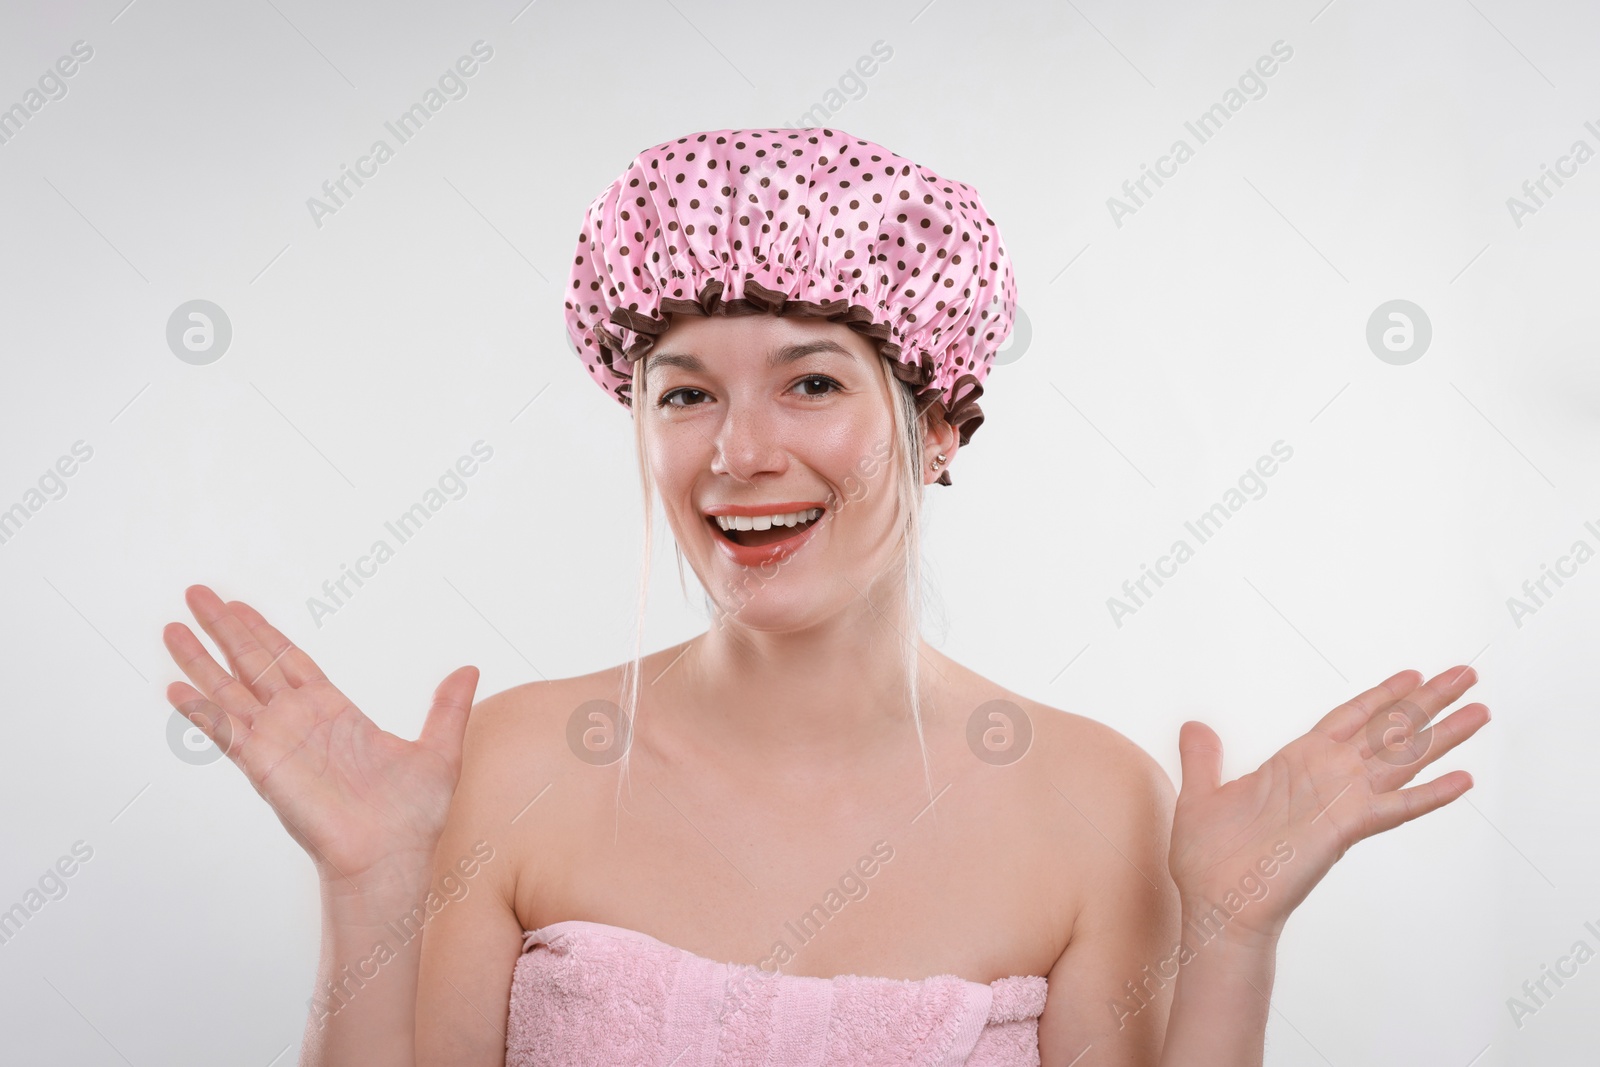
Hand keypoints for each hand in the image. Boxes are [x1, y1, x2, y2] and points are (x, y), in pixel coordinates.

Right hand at [162, 584, 478, 893]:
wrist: (392, 858)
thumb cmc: (413, 817)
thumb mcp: (440, 750)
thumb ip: (447, 708)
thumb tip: (469, 669)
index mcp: (335, 714)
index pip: (291, 661)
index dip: (264, 633)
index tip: (239, 607)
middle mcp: (299, 724)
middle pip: (253, 663)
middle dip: (225, 629)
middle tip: (197, 594)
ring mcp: (278, 744)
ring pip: (230, 690)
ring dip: (200, 659)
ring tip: (171, 628)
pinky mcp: (265, 767)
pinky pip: (226, 732)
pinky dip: (200, 711)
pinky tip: (175, 687)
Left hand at [1167, 665, 1489, 943]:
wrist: (1215, 908)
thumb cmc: (1208, 863)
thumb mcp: (1200, 796)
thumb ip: (1203, 759)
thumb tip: (1194, 727)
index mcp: (1295, 765)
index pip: (1347, 720)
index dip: (1380, 697)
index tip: (1412, 675)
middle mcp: (1326, 779)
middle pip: (1386, 730)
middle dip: (1426, 702)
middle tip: (1466, 675)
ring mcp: (1339, 804)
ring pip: (1400, 760)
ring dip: (1441, 736)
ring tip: (1479, 712)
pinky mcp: (1343, 830)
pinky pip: (1393, 808)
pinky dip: (1428, 795)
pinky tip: (1462, 780)